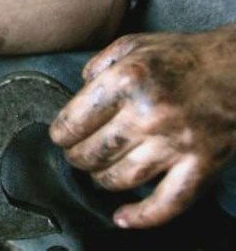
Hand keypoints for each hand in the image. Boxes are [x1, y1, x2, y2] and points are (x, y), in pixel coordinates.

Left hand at [50, 29, 235, 228]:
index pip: (73, 122)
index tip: (62, 136)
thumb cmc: (183, 56)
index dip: (61, 134)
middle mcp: (149, 113)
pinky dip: (142, 216)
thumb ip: (97, 66)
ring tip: (99, 170)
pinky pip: (167, 203)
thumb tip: (77, 94)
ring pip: (119, 178)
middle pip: (92, 153)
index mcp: (127, 80)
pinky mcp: (202, 164)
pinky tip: (123, 216)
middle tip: (78, 152)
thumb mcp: (133, 45)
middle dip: (77, 156)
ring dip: (100, 179)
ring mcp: (177, 142)